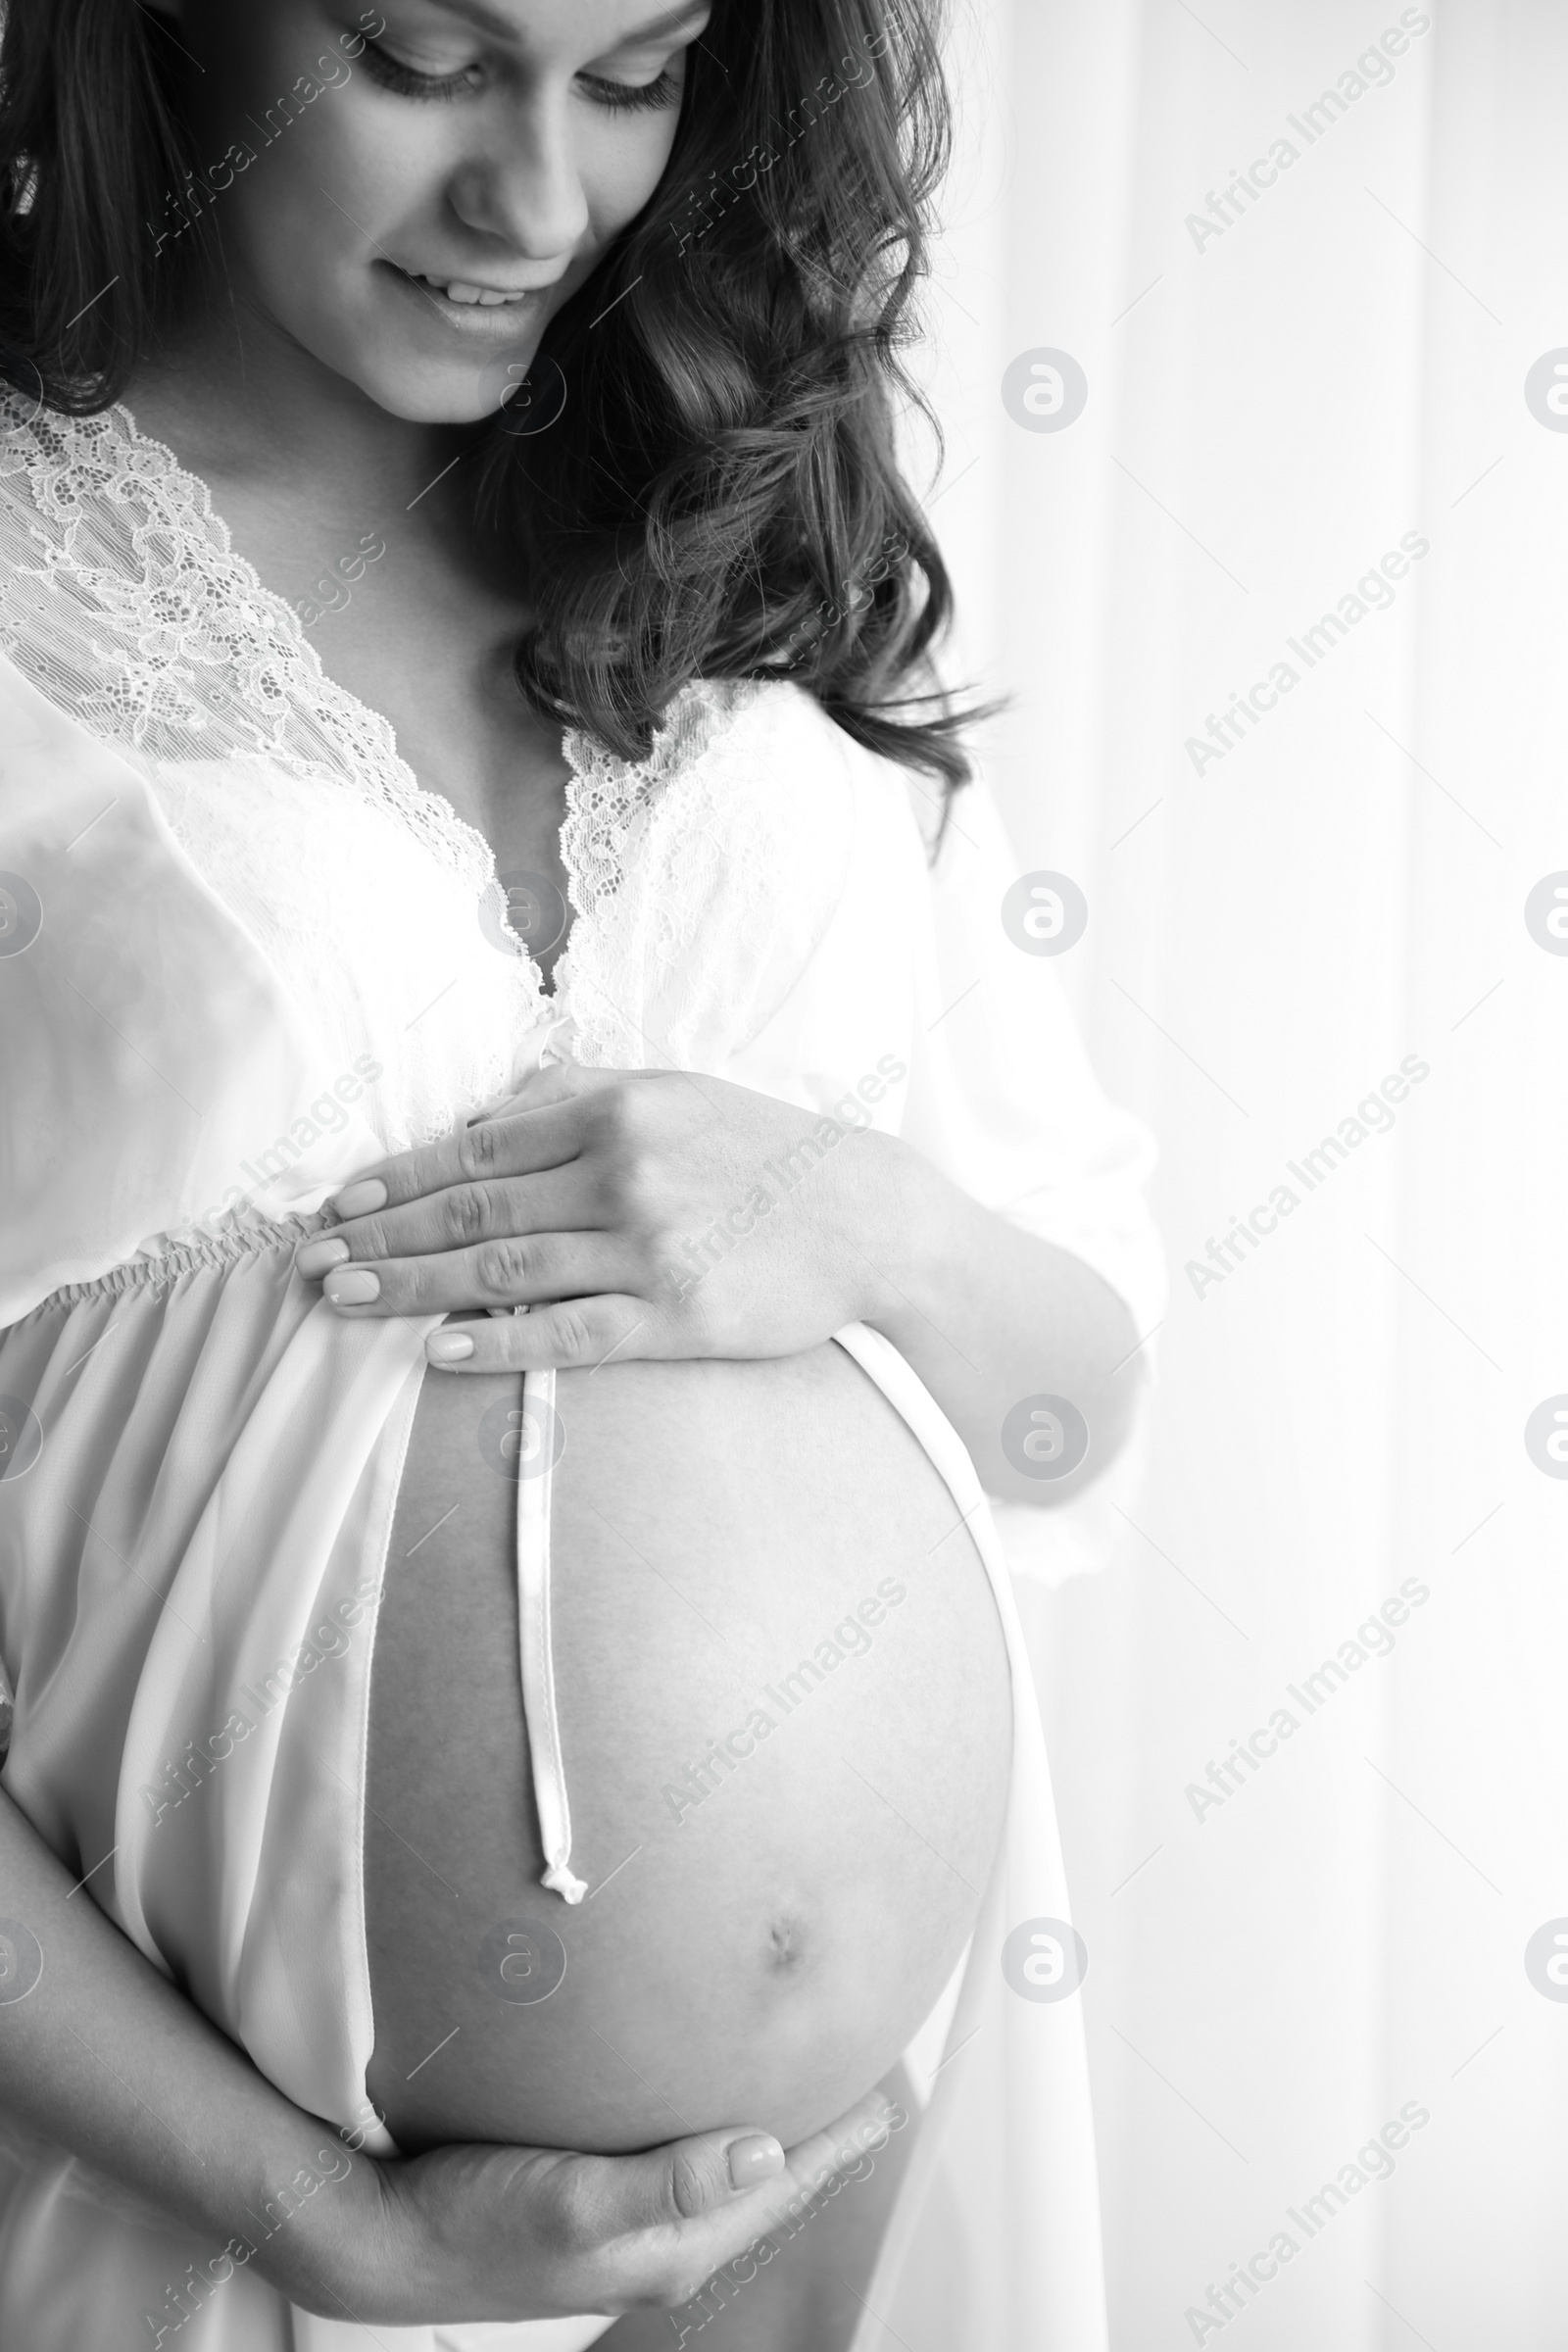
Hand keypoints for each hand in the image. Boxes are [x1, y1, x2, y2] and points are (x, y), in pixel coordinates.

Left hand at [294, 1065, 909, 1372]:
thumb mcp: (677, 1091)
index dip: (396, 1177)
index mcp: (618, 1110)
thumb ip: (581, 1091)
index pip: (477, 1148)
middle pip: (472, 1208)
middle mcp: (624, 1173)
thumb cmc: (766, 1152)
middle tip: (309, 1261)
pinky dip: (499, 1341)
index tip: (336, 1202)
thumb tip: (484, 1110)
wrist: (871, 1219)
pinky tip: (439, 1350)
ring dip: (412, 1286)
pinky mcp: (678, 1318)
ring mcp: (650, 1249)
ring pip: (503, 1269)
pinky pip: (569, 1334)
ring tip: (344, 1300)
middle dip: (380, 1236)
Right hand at [301, 2093, 902, 2326]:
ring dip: (754, 2127)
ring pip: (714, 2170)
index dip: (831, 2145)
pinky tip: (686, 2089)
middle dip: (806, 2136)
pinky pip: (667, 2157)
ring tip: (788, 2080)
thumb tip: (767, 2150)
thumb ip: (671, 2182)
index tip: (881, 2100)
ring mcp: (618, 2223)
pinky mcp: (582, 2196)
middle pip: (757, 2184)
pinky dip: (697, 2123)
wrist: (375, 2237)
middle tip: (851, 2078)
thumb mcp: (572, 2202)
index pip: (777, 2191)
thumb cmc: (466, 2224)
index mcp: (669, 2251)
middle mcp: (655, 2243)